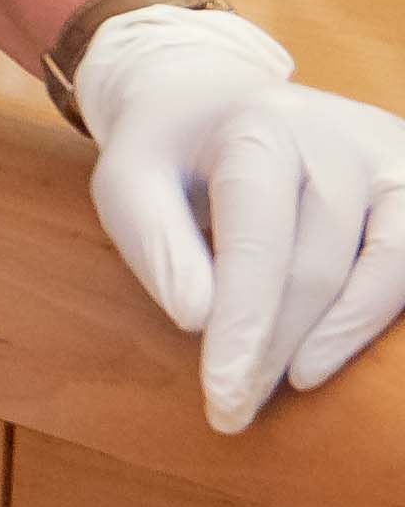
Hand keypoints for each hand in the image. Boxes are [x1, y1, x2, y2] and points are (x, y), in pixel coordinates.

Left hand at [71, 10, 404, 430]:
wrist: (216, 96)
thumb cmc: (169, 153)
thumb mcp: (127, 183)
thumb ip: (156, 245)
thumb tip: (200, 321)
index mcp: (258, 128)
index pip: (257, 241)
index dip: (243, 325)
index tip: (222, 396)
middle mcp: (336, 136)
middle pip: (317, 264)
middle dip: (275, 346)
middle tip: (232, 409)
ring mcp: (390, 158)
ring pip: (388, 266)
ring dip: (337, 340)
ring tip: (287, 385)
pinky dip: (385, 311)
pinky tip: (342, 350)